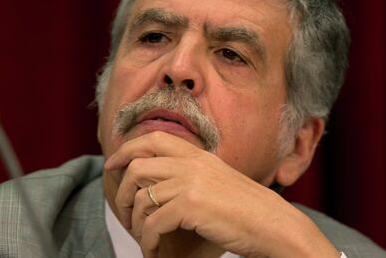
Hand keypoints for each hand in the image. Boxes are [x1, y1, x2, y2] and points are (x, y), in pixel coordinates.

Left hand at [104, 131, 338, 257]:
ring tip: (143, 238)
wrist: (273, 223)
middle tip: (124, 212)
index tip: (113, 165)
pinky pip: (152, 222)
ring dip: (135, 223)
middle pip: (138, 165)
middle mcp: (193, 164)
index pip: (154, 138)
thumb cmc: (248, 209)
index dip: (127, 149)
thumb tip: (162, 182)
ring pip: (142, 197)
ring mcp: (191, 182)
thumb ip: (194, 174)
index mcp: (200, 155)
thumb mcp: (219, 181)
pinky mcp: (191, 205)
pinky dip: (147, 240)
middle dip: (122, 191)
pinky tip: (153, 250)